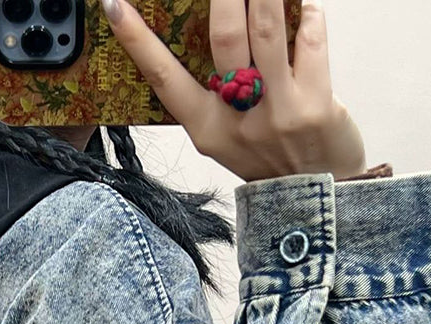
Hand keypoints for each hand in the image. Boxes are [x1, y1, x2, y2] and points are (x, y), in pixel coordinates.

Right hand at [99, 0, 367, 182]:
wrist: (311, 198)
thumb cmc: (266, 158)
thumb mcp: (224, 136)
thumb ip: (212, 93)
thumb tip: (212, 31)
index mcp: (206, 128)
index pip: (164, 78)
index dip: (137, 41)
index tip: (114, 6)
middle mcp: (238, 118)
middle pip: (224, 35)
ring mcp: (278, 110)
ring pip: (268, 28)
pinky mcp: (315, 104)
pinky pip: (311, 40)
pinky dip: (309, 14)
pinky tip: (304, 9)